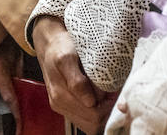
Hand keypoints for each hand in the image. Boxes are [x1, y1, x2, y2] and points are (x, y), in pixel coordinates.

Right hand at [32, 15, 106, 132]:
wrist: (50, 43)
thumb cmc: (61, 46)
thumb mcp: (67, 58)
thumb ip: (77, 81)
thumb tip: (90, 102)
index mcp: (61, 95)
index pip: (93, 115)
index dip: (108, 106)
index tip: (116, 91)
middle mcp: (60, 104)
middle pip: (92, 123)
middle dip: (107, 110)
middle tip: (116, 93)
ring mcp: (62, 106)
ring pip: (89, 124)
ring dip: (103, 112)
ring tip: (109, 94)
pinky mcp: (65, 105)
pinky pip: (85, 119)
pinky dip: (96, 111)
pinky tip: (102, 97)